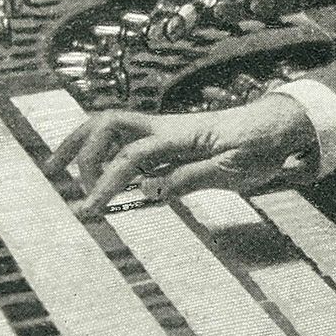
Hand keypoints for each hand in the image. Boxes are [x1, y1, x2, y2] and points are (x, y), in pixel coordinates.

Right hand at [47, 94, 318, 217]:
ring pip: (110, 125)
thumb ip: (192, 178)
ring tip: (57, 168)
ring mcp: (163, 128)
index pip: (130, 158)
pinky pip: (125, 138)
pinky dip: (101, 150)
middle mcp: (164, 126)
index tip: (90, 210)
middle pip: (107, 124)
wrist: (277, 125)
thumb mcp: (234, 170)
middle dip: (78, 148)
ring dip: (82, 143)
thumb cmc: (259, 147)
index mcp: (179, 136)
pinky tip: (94, 172)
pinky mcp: (166, 137)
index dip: (107, 184)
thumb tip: (151, 192)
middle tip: (58, 179)